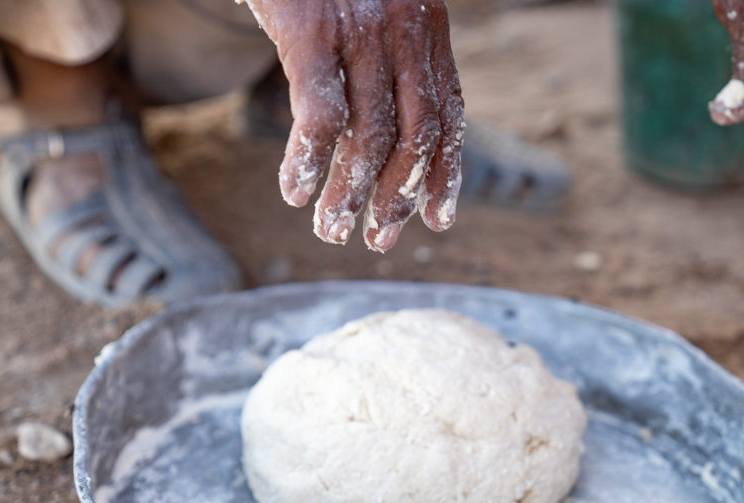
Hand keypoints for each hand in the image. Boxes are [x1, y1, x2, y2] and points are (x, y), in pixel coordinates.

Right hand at [244, 0, 464, 250]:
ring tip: (332, 231)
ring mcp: (359, 32)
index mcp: (428, 29)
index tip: (439, 219)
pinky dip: (309, 162)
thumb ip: (393, 55)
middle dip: (399, 197)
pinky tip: (293, 192)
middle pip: (417, 136)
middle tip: (378, 239)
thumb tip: (391, 130)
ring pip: (370, 136)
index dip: (447, 174)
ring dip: (351, 194)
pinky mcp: (310, 32)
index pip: (450, 116)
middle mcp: (404, 32)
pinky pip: (318, 116)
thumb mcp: (377, 7)